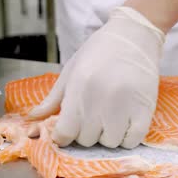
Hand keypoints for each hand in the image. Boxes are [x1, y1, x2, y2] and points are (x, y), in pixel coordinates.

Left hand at [29, 7, 164, 148]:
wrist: (134, 34)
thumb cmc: (100, 51)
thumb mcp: (71, 70)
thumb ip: (53, 99)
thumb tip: (32, 119)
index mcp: (79, 87)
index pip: (65, 132)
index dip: (62, 135)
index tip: (66, 130)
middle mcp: (101, 99)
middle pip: (86, 140)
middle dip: (85, 132)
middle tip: (91, 115)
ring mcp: (126, 106)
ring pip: (109, 143)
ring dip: (107, 135)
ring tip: (109, 117)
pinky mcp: (146, 110)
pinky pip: (131, 141)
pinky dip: (126, 138)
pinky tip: (124, 123)